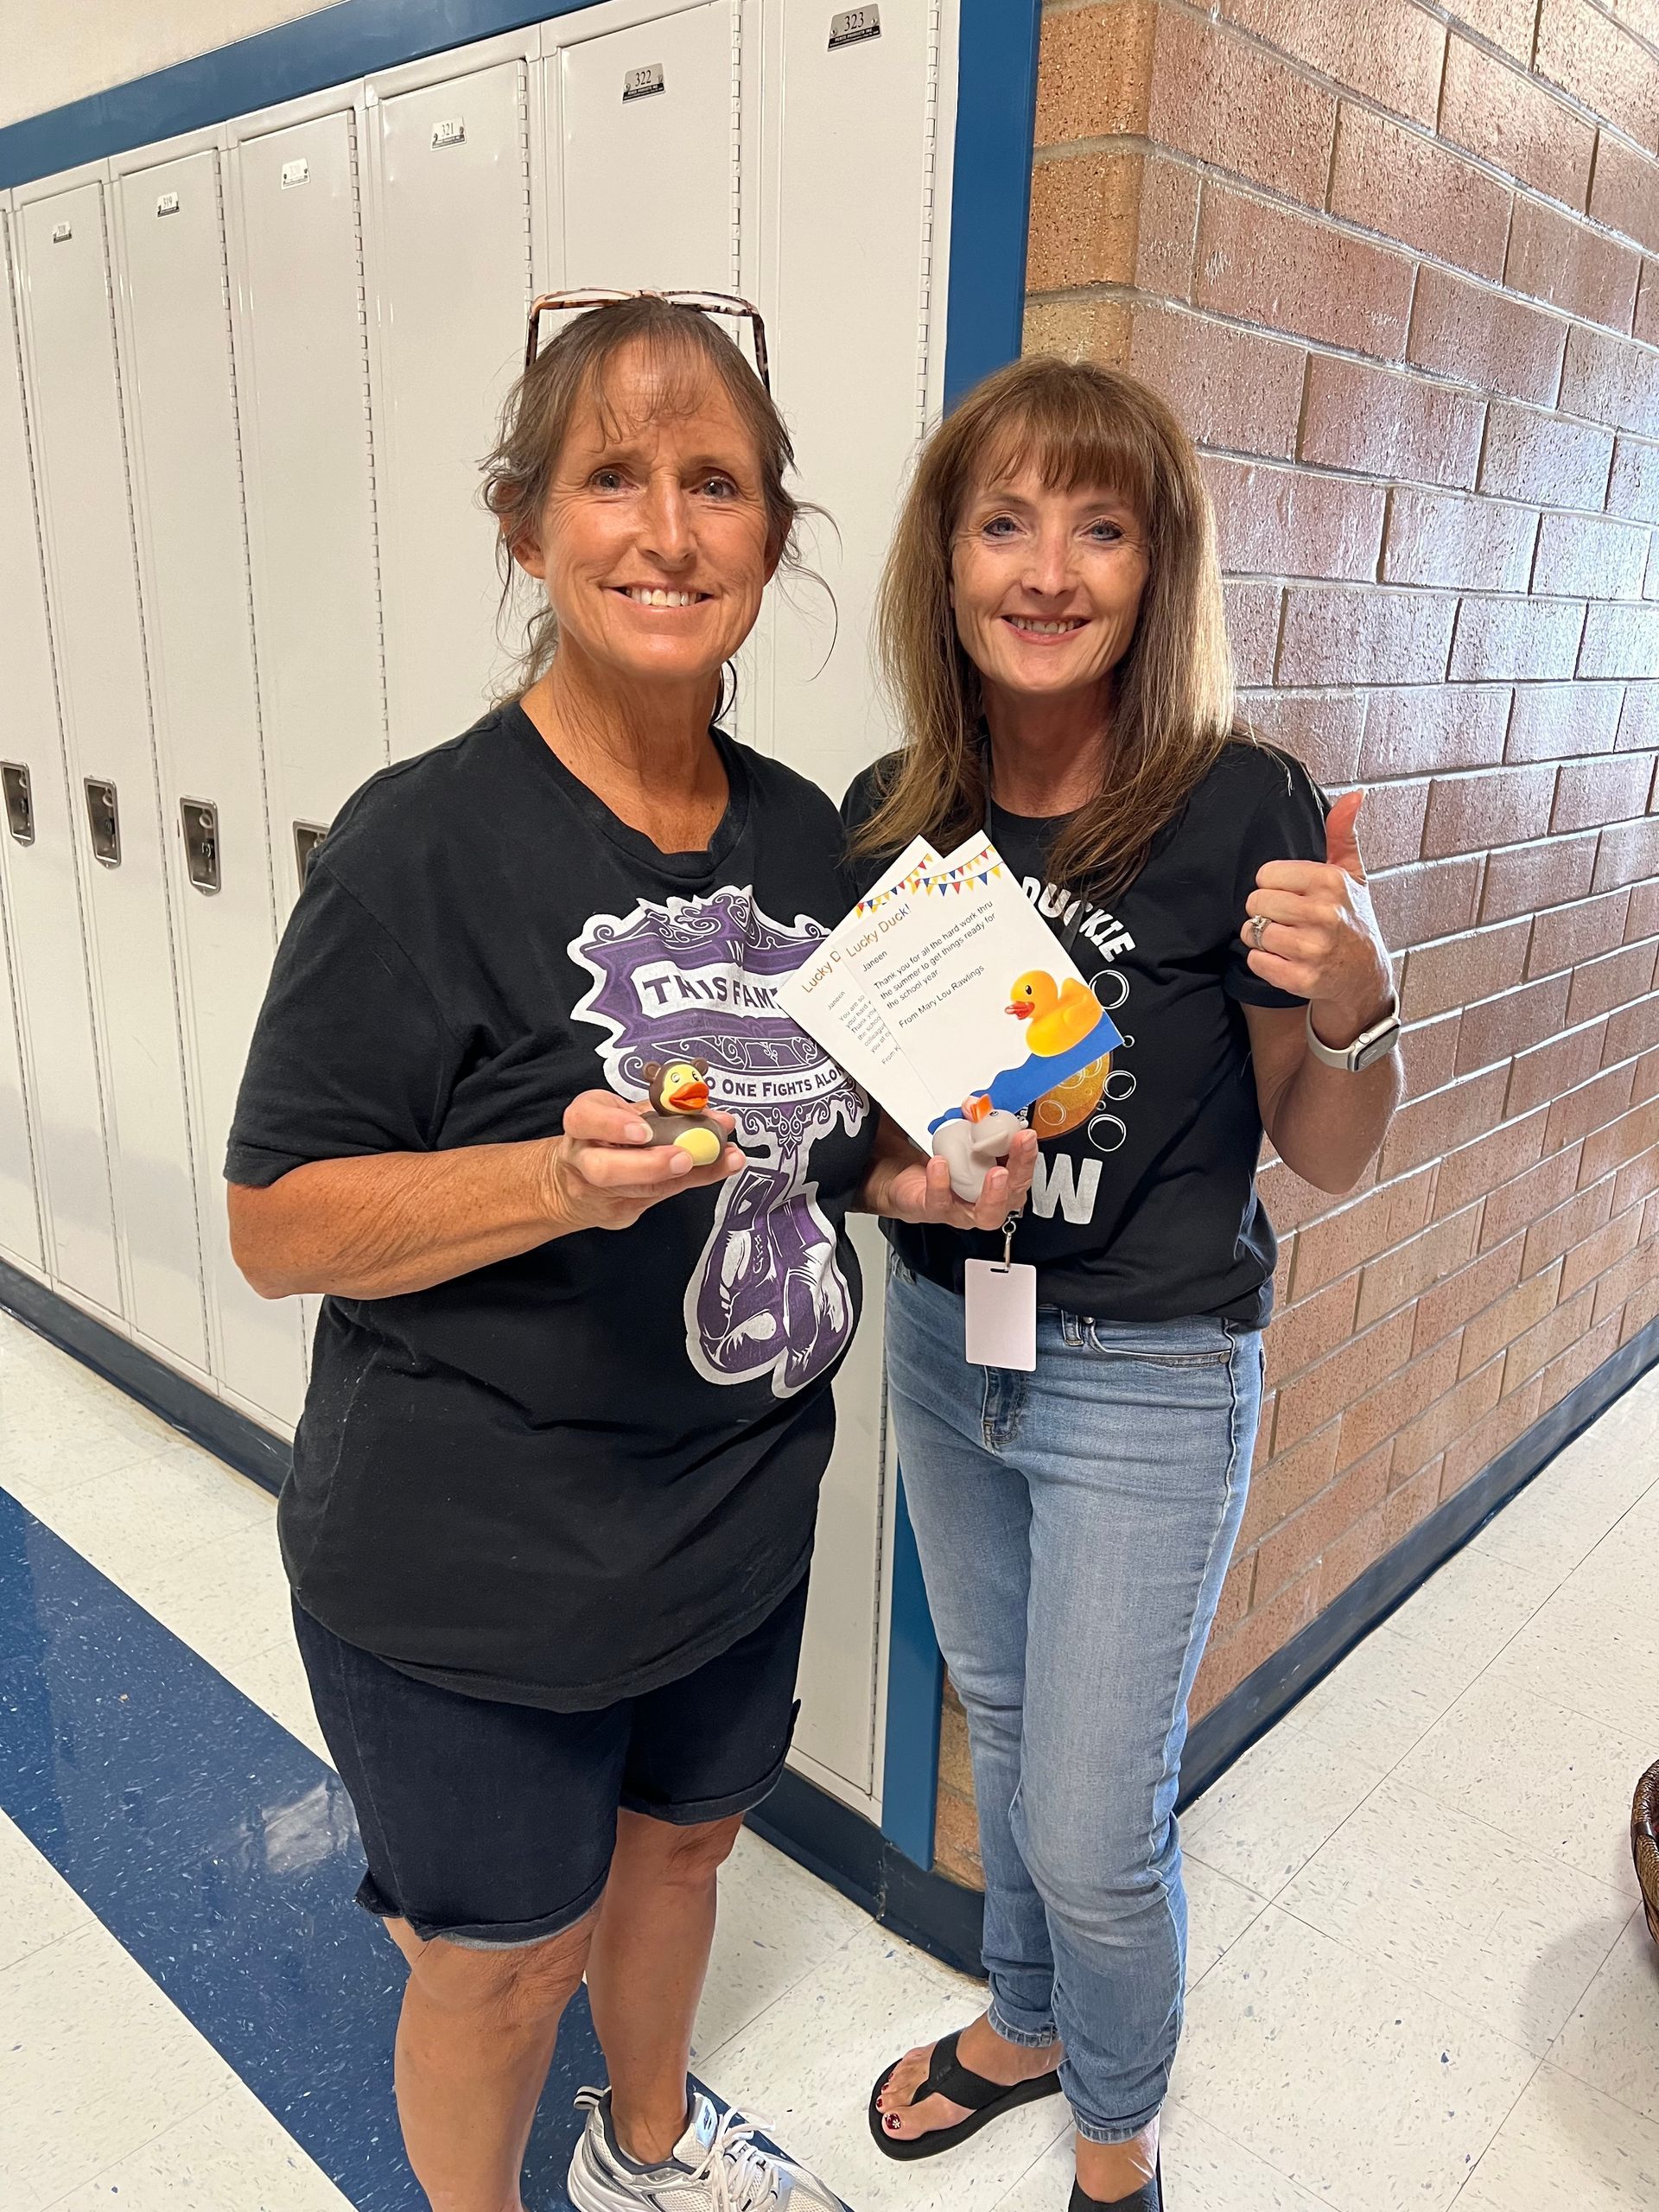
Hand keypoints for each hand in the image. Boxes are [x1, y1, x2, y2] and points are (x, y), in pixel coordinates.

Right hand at [543, 1089, 743, 1233]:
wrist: (572, 1181)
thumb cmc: (607, 1138)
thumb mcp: (626, 1113)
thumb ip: (664, 1111)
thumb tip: (715, 1117)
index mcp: (583, 1123)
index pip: (584, 1118)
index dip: (613, 1124)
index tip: (643, 1128)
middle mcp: (584, 1158)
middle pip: (603, 1168)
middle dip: (650, 1164)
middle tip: (685, 1157)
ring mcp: (599, 1191)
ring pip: (635, 1192)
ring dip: (681, 1176)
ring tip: (714, 1163)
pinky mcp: (617, 1212)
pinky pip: (654, 1200)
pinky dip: (688, 1182)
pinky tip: (714, 1172)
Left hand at [877, 1126, 1039, 1232]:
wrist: (900, 1175)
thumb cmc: (938, 1161)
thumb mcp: (958, 1135)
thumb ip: (971, 1120)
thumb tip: (975, 1105)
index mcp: (996, 1181)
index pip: (1022, 1174)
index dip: (1028, 1156)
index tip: (1026, 1135)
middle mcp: (984, 1200)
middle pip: (1012, 1196)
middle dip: (1021, 1171)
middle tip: (1020, 1146)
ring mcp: (960, 1210)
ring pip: (986, 1214)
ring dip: (995, 1193)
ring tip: (996, 1172)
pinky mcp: (932, 1209)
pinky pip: (939, 1202)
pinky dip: (940, 1183)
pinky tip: (940, 1164)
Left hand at [1240, 790, 1395, 1048]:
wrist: (1364, 978)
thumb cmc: (1352, 921)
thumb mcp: (1351, 876)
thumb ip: (1342, 835)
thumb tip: (1354, 796)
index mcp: (1331, 882)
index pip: (1266, 874)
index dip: (1273, 886)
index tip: (1291, 895)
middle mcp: (1323, 913)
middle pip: (1255, 902)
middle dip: (1264, 911)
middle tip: (1285, 919)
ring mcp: (1313, 948)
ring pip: (1253, 932)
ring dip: (1261, 937)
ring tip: (1284, 940)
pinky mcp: (1303, 978)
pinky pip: (1257, 962)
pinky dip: (1263, 963)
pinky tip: (1283, 960)